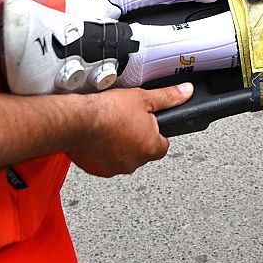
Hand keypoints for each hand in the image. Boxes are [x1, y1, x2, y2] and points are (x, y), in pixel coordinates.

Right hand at [67, 83, 191, 177]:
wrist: (76, 121)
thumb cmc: (107, 111)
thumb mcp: (143, 97)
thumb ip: (168, 97)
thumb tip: (185, 93)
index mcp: (151, 147)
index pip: (164, 145)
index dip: (157, 133)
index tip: (150, 125)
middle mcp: (135, 162)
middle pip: (143, 152)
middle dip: (137, 139)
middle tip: (127, 122)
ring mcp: (115, 168)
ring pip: (124, 158)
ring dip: (120, 147)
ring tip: (111, 128)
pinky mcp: (97, 170)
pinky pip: (105, 162)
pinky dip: (103, 153)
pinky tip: (98, 138)